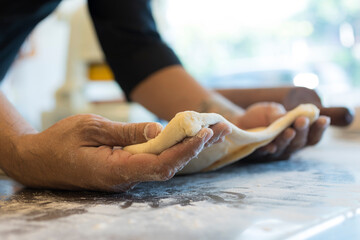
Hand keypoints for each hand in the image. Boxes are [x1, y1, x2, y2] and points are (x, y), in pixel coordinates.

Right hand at [5, 114, 230, 191]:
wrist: (37, 160)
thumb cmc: (59, 142)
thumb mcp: (91, 127)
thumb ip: (127, 132)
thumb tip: (160, 130)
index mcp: (115, 170)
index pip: (159, 164)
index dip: (184, 151)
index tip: (204, 135)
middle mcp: (124, 179)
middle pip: (168, 167)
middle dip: (195, 148)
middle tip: (220, 129)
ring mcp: (125, 177)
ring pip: (163, 166)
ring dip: (187, 149)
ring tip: (212, 132)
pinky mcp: (123, 171)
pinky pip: (152, 162)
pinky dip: (171, 150)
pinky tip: (185, 138)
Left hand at [235, 102, 329, 161]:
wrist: (238, 121)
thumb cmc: (260, 117)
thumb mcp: (273, 112)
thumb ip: (284, 116)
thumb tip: (300, 114)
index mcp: (297, 136)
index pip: (312, 136)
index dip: (319, 129)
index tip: (324, 119)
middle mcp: (288, 147)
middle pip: (300, 143)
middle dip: (303, 131)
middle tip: (303, 120)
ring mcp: (274, 152)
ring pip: (284, 148)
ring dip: (287, 140)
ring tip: (290, 130)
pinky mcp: (258, 155)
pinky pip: (264, 153)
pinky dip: (268, 149)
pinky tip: (270, 146)